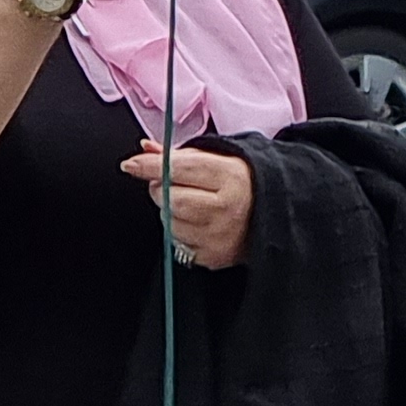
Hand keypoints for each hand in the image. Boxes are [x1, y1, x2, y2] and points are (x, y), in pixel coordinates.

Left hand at [124, 141, 254, 269]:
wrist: (273, 216)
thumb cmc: (242, 184)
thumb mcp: (218, 160)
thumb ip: (180, 155)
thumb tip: (146, 149)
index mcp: (230, 176)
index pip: (179, 169)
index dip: (150, 166)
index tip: (131, 164)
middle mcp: (226, 207)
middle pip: (170, 198)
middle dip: (161, 189)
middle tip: (171, 184)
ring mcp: (219, 235)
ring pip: (169, 222)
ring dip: (169, 211)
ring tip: (190, 203)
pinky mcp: (212, 256)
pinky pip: (177, 242)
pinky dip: (179, 231)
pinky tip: (196, 222)